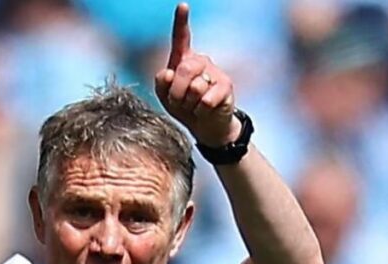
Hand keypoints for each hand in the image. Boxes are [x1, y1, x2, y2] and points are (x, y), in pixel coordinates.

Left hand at [154, 3, 239, 146]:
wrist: (205, 127)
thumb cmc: (183, 107)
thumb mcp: (165, 97)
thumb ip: (161, 84)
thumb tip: (167, 73)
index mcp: (183, 60)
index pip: (181, 38)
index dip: (181, 22)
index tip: (182, 6)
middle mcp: (200, 61)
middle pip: (183, 70)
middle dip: (176, 92)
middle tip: (178, 103)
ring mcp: (214, 72)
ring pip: (195, 87)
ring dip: (188, 103)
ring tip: (193, 107)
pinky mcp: (226, 86)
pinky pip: (206, 100)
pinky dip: (201, 111)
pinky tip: (204, 111)